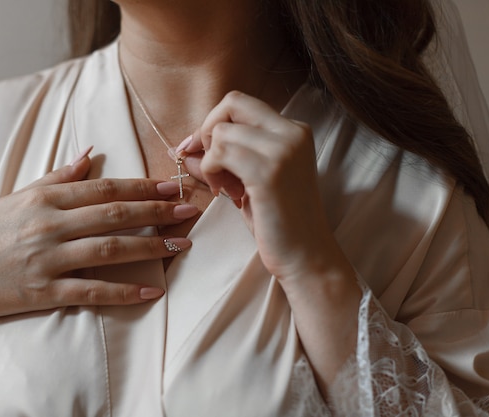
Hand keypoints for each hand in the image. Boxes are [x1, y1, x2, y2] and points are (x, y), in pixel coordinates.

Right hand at [0, 151, 195, 330]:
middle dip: (156, 212)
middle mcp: (50, 224)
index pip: (105, 188)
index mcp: (46, 197)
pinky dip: (124, 291)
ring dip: (150, 247)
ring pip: (109, 249)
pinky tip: (152, 291)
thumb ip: (59, 175)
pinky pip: (91, 290)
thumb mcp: (20, 195)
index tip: (172, 186)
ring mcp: (48, 258)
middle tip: (189, 210)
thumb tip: (91, 153)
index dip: (142, 187)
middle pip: (114, 214)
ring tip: (182, 244)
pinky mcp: (44, 290)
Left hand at [179, 91, 350, 282]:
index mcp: (294, 131)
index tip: (201, 150)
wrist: (305, 255)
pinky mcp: (269, 172)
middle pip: (232, 103)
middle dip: (209, 132)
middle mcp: (292, 133)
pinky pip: (220, 154)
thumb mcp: (249, 182)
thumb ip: (222, 160)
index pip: (241, 104)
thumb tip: (183, 148)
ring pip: (222, 132)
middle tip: (212, 166)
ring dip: (211, 160)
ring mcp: (283, 150)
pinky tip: (225, 194)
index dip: (215, 122)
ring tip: (225, 188)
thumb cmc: (278, 220)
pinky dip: (212, 172)